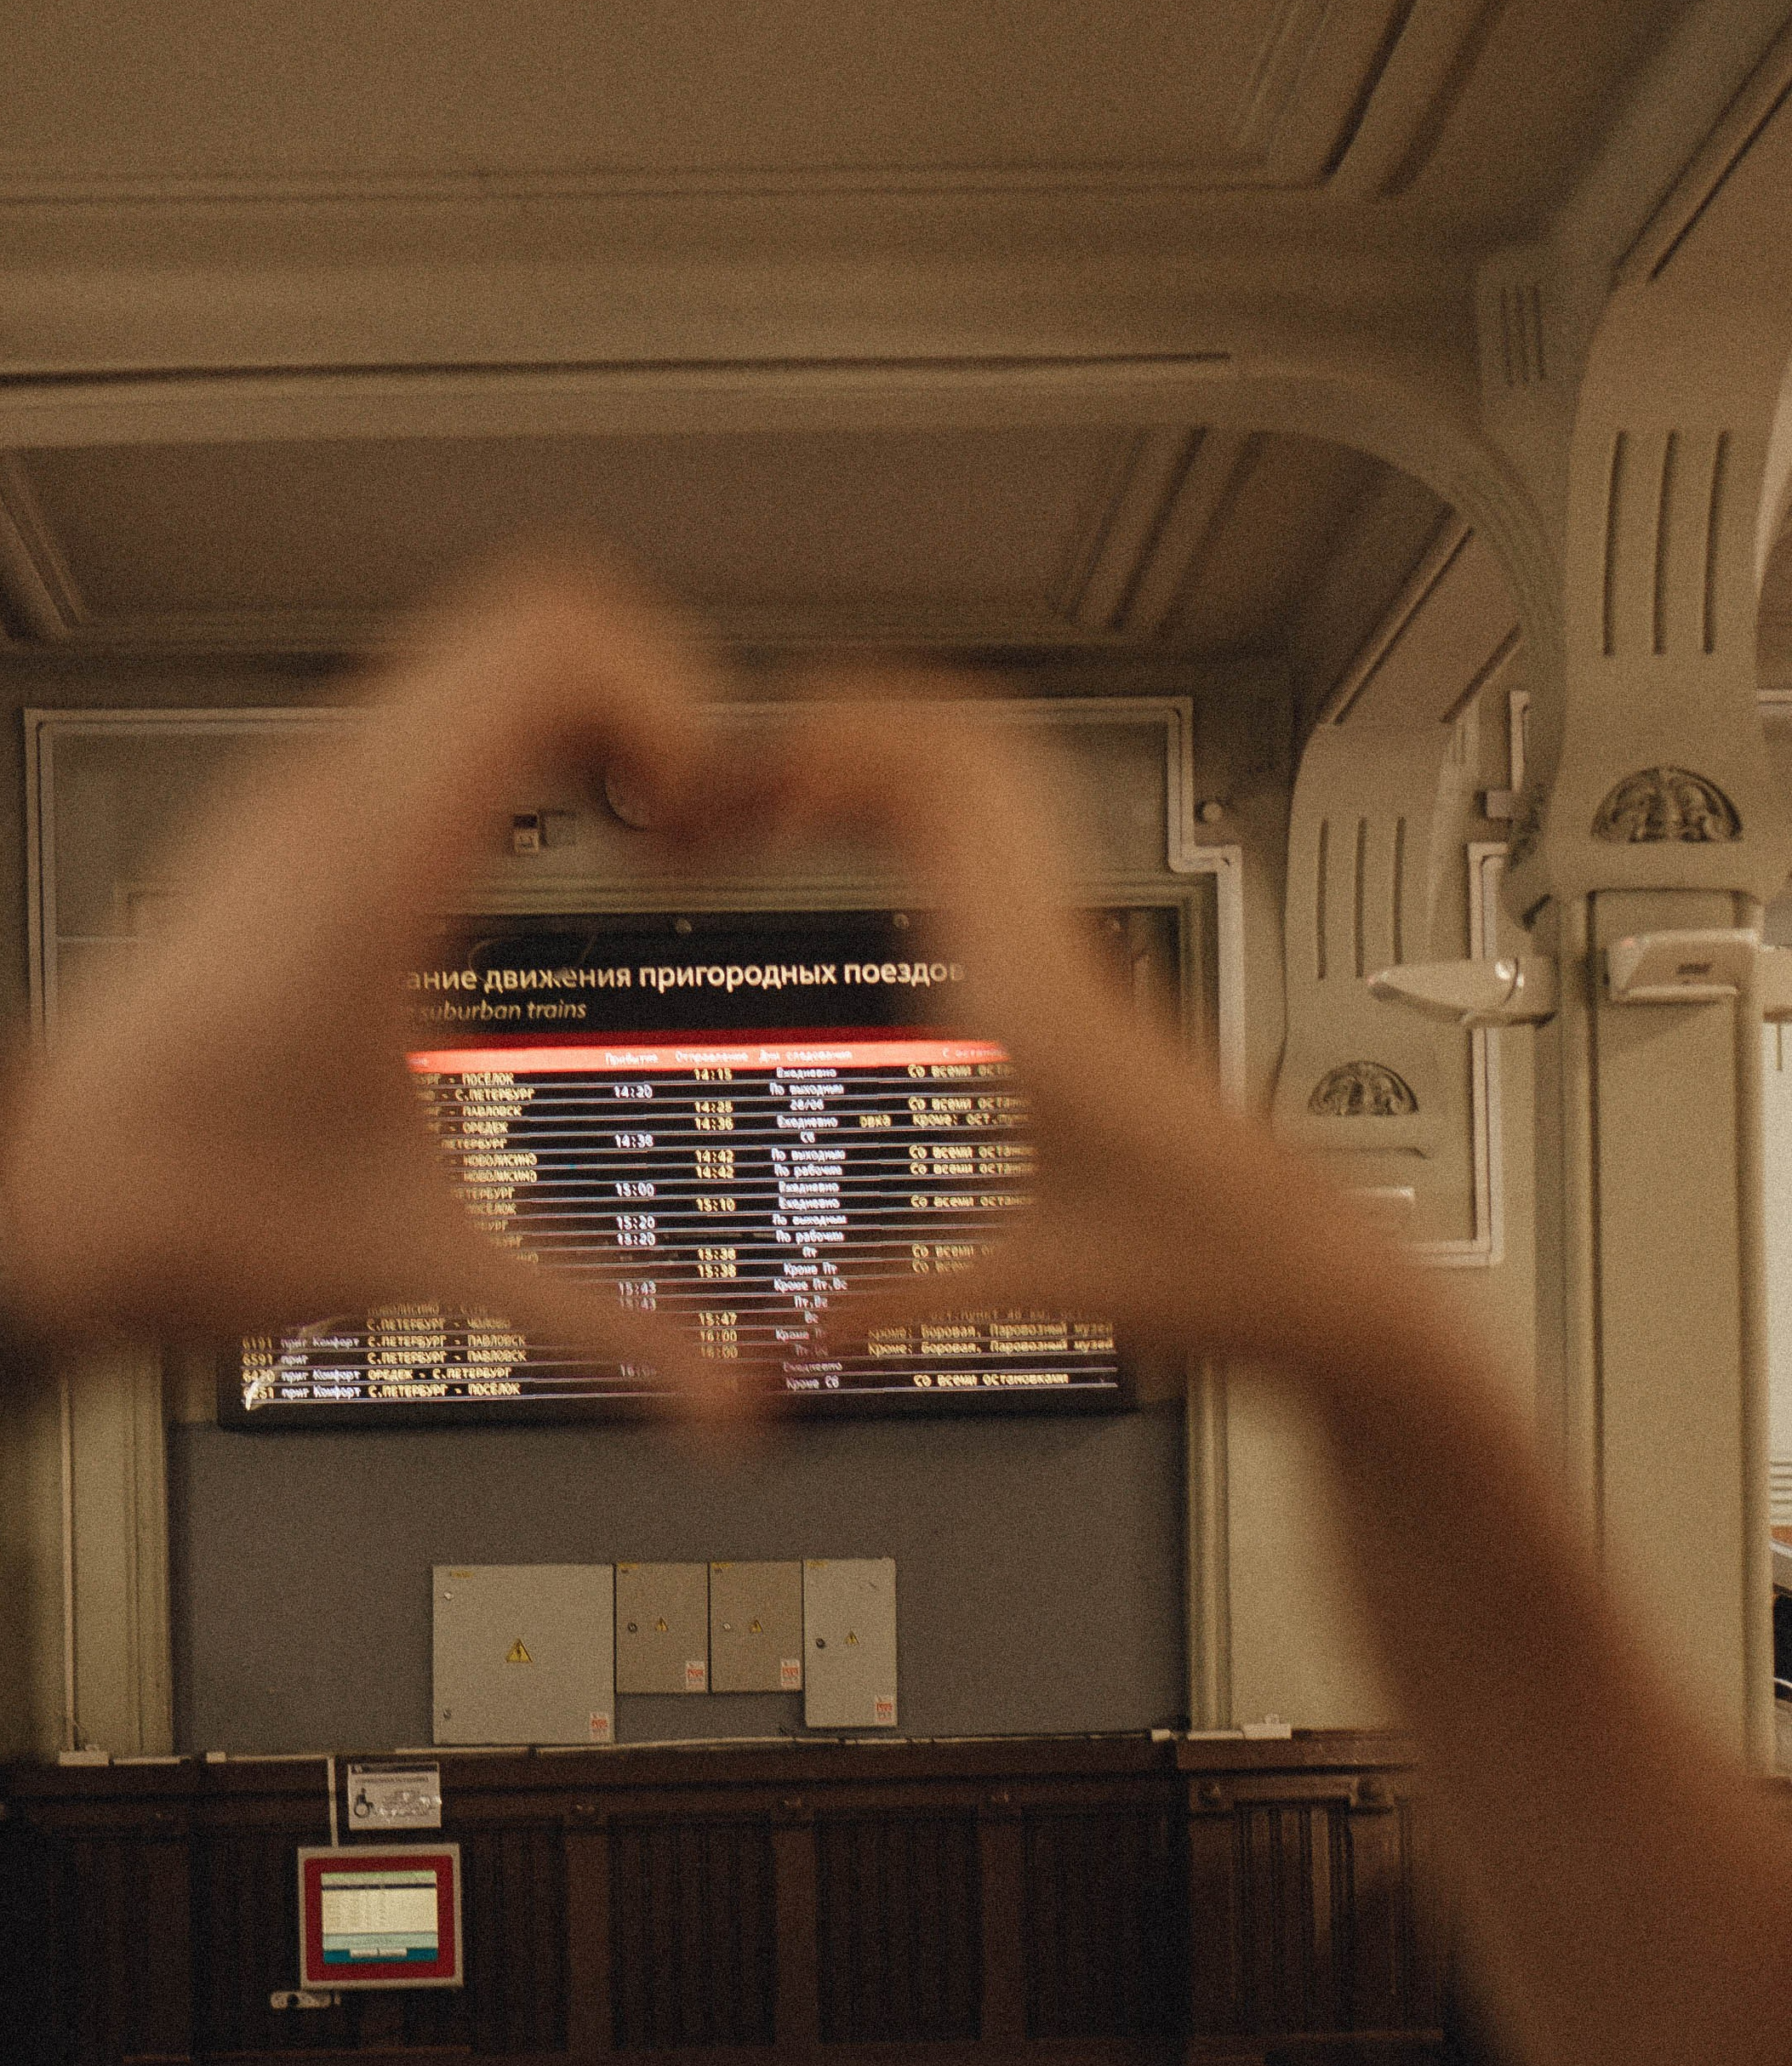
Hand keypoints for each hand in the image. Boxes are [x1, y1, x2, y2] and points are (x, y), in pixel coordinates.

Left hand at [0, 563, 756, 1417]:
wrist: (18, 1214)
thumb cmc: (169, 1211)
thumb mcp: (417, 1263)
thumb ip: (593, 1319)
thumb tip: (731, 1397)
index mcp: (370, 862)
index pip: (550, 644)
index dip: (674, 696)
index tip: (711, 812)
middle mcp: (327, 796)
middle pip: (537, 612)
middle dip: (656, 697)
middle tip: (696, 820)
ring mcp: (299, 797)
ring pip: (481, 649)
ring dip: (589, 714)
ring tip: (639, 836)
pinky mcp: (288, 823)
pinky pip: (434, 709)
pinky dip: (521, 741)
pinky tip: (547, 859)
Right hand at [768, 678, 1397, 1380]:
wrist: (1329, 1282)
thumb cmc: (1216, 1270)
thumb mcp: (1026, 1287)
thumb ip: (888, 1305)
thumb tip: (783, 1342)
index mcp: (1033, 993)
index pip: (940, 786)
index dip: (832, 744)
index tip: (736, 769)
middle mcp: (1063, 946)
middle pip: (966, 740)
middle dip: (846, 723)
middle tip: (738, 765)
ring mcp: (1083, 947)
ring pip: (998, 769)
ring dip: (891, 750)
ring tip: (786, 789)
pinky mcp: (1086, 973)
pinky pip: (1007, 833)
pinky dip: (930, 802)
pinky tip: (865, 847)